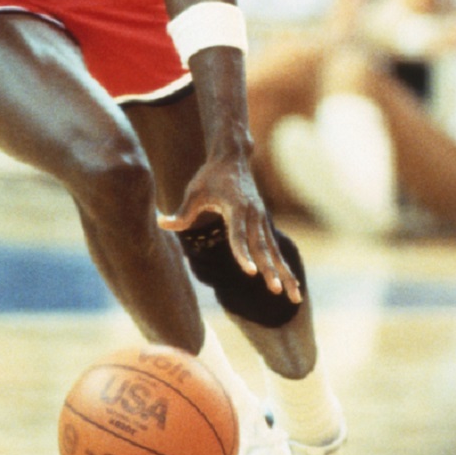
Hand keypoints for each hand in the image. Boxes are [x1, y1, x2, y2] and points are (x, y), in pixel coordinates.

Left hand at [158, 158, 301, 304]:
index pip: (239, 234)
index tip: (249, 271)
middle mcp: (253, 213)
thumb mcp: (194, 191)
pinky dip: (284, 265)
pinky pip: (275, 247)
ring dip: (284, 272)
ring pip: (273, 250)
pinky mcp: (263, 223)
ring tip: (294, 296)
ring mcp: (260, 218)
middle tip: (274, 289)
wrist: (233, 158)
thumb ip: (182, 212)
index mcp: (236, 206)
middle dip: (268, 268)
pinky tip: (291, 285)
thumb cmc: (210, 175)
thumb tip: (161, 223)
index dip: (242, 253)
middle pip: (261, 245)